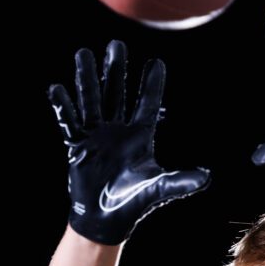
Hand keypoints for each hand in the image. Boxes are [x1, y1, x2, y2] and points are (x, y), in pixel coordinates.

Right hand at [47, 40, 210, 244]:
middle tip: (116, 44)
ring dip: (88, 79)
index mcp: (139, 136)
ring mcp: (96, 136)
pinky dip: (63, 107)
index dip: (151, 84)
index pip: (146, 104)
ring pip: (91, 101)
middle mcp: (117, 131)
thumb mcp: (159, 189)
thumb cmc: (134, 204)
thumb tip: (207, 177)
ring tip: (84, 54)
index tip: (156, 62)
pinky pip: (69, 122)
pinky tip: (57, 89)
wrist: (106, 220)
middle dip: (116, 70)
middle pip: (116, 93)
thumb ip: (180, 181)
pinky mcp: (77, 146)